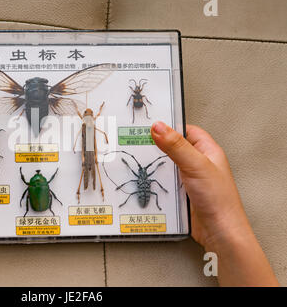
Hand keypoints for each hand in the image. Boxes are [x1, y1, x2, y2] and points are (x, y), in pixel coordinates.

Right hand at [151, 121, 277, 285]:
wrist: (219, 232)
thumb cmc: (219, 200)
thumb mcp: (196, 165)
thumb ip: (176, 145)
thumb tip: (159, 127)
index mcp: (207, 151)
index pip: (187, 130)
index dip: (171, 127)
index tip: (152, 126)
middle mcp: (198, 163)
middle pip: (173, 148)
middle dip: (158, 148)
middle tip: (140, 144)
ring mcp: (189, 179)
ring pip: (167, 167)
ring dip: (156, 168)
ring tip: (141, 164)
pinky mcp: (181, 194)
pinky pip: (164, 183)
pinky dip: (156, 183)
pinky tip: (149, 183)